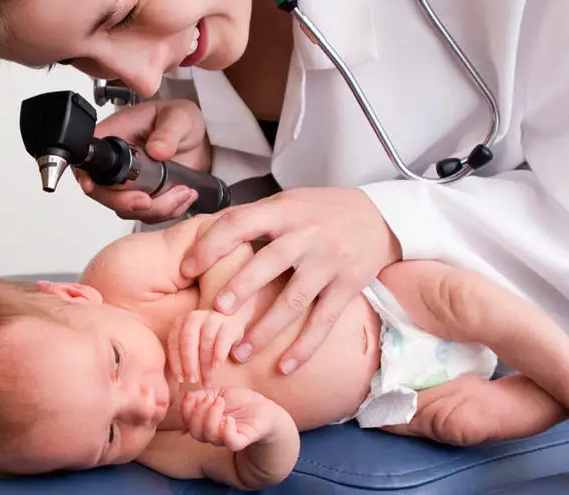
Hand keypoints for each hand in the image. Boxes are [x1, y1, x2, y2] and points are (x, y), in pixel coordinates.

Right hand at [73, 99, 211, 222]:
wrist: (199, 140)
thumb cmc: (181, 120)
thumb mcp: (178, 118)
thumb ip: (168, 133)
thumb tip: (156, 149)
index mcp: (115, 136)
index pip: (90, 159)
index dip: (86, 176)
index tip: (94, 187)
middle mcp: (118, 163)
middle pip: (102, 192)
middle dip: (124, 202)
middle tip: (147, 200)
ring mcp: (130, 183)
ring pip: (126, 209)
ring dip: (155, 208)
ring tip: (181, 191)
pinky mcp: (145, 196)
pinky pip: (147, 214)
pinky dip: (167, 211)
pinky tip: (183, 196)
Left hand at [167, 310, 245, 386]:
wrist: (229, 321)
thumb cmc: (206, 338)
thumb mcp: (192, 341)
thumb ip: (182, 351)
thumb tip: (177, 377)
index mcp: (181, 322)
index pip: (174, 343)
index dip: (175, 362)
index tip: (180, 378)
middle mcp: (195, 317)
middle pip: (188, 341)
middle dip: (189, 363)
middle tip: (191, 380)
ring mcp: (212, 318)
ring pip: (205, 342)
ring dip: (204, 364)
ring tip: (205, 379)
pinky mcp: (229, 324)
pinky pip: (222, 340)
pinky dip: (218, 354)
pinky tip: (216, 366)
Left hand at [181, 187, 400, 373]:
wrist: (380, 217)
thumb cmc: (321, 211)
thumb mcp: (287, 202)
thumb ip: (252, 218)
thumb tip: (202, 234)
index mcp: (284, 210)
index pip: (241, 223)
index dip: (211, 245)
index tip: (188, 269)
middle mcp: (308, 235)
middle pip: (269, 262)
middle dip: (241, 288)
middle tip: (215, 312)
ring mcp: (330, 262)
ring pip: (295, 299)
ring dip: (266, 329)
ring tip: (240, 352)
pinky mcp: (349, 286)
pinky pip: (324, 321)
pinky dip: (304, 347)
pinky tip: (284, 367)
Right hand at [181, 387, 283, 451]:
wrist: (264, 409)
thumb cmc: (240, 402)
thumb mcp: (219, 393)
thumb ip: (203, 394)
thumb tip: (189, 396)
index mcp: (205, 422)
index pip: (188, 421)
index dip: (185, 409)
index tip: (191, 395)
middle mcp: (213, 433)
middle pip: (196, 432)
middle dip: (199, 413)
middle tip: (211, 398)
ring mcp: (227, 438)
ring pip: (210, 436)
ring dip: (211, 416)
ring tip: (220, 401)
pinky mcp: (242, 440)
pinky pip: (231, 442)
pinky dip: (227, 430)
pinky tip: (230, 419)